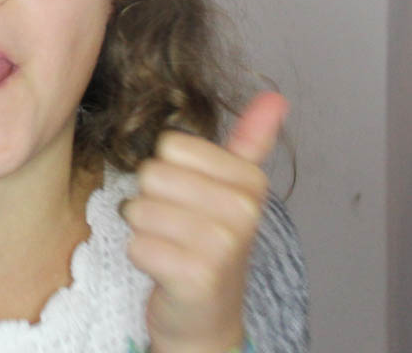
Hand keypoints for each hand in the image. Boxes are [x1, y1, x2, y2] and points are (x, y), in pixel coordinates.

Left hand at [124, 91, 288, 352]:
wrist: (206, 314)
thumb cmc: (209, 242)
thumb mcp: (233, 188)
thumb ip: (250, 140)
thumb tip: (275, 96)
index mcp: (249, 180)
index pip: (170, 144)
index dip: (168, 169)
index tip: (190, 196)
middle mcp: (243, 210)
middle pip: (151, 174)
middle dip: (152, 199)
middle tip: (177, 225)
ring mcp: (222, 245)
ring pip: (138, 208)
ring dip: (144, 229)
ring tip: (171, 245)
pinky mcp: (196, 276)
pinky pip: (136, 244)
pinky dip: (141, 256)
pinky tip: (166, 268)